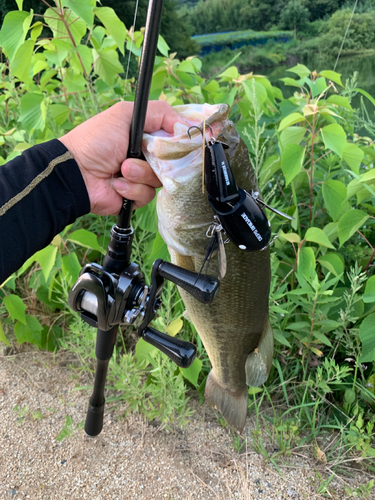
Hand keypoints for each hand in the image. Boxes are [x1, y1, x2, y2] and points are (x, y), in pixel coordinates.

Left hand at [59, 101, 180, 214]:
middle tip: (141, 154)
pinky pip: (148, 195)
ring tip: (122, 169)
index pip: (174, 137)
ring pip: (160, 179)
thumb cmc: (96, 140)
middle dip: (157, 158)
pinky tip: (116, 184)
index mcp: (145, 135)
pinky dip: (132, 189)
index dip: (179, 140)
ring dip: (140, 174)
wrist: (76, 173)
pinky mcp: (136, 196)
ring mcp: (141, 177)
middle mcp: (146, 155)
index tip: (180, 140)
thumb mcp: (125, 114)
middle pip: (172, 161)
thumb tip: (186, 124)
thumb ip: (158, 112)